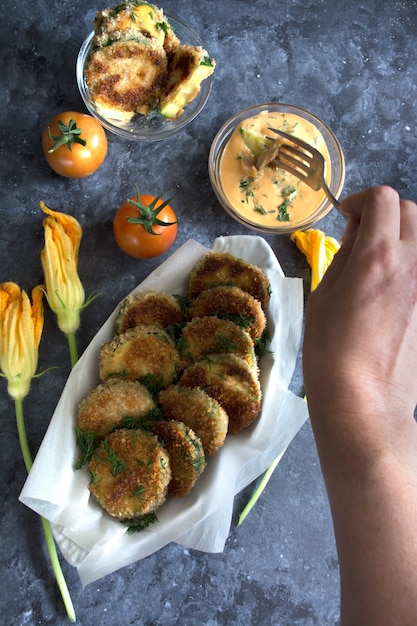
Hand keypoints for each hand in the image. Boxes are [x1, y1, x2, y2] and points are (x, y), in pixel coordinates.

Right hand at [303, 186, 416, 454]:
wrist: (365, 399)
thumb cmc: (331, 351)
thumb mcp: (323, 295)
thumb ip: (344, 255)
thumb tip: (358, 233)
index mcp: (378, 258)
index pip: (383, 199)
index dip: (360, 201)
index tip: (346, 217)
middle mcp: (413, 265)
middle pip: (410, 210)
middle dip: (384, 213)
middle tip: (361, 235)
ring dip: (401, 234)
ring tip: (377, 258)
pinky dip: (408, 262)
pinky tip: (390, 285)